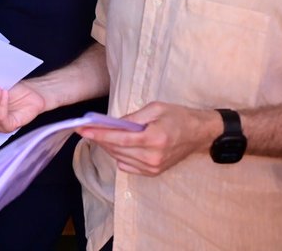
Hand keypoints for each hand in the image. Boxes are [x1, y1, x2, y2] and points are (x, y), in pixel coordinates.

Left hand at [77, 102, 220, 175]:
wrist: (199, 134)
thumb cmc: (178, 116)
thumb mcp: (156, 108)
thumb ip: (133, 117)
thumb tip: (113, 123)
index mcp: (154, 138)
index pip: (120, 138)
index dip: (99, 134)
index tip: (83, 129)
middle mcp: (153, 157)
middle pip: (117, 150)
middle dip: (99, 139)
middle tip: (86, 129)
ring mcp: (153, 167)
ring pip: (120, 158)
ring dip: (108, 147)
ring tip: (99, 135)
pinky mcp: (153, 172)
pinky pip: (127, 166)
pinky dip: (119, 155)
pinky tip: (118, 145)